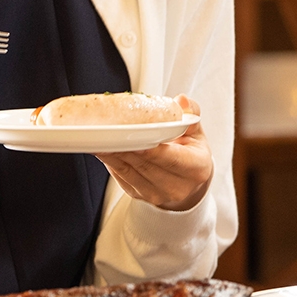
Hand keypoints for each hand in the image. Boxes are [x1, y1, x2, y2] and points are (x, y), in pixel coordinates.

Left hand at [97, 96, 211, 211]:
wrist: (189, 182)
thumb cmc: (192, 152)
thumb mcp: (197, 131)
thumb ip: (191, 113)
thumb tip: (181, 100)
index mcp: (196, 169)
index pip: (171, 158)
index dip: (150, 149)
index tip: (133, 136)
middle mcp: (177, 187)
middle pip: (145, 165)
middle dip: (125, 147)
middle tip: (108, 131)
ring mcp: (156, 195)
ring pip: (129, 172)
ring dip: (112, 154)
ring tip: (99, 137)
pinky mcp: (139, 195)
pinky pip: (121, 177)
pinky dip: (111, 161)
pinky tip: (102, 147)